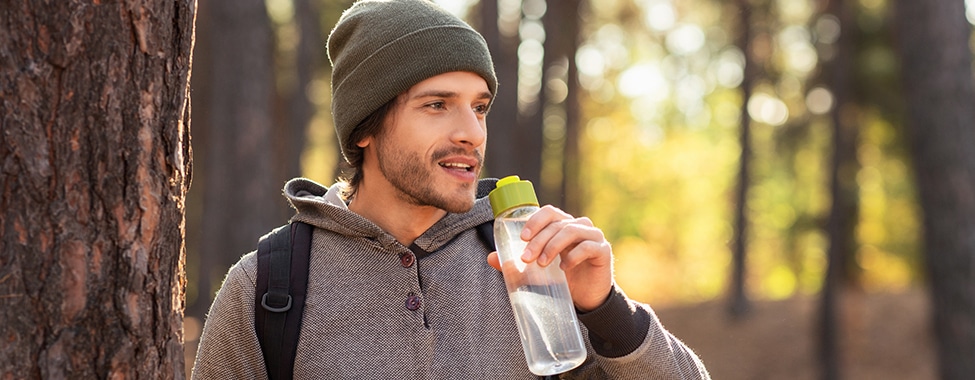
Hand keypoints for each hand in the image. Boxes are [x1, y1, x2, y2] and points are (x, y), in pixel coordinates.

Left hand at [487, 205, 613, 311]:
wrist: (588, 300)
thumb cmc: (563, 281)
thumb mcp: (536, 272)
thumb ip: (516, 264)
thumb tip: (491, 257)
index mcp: (563, 226)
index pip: (549, 212)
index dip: (535, 221)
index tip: (522, 238)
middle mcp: (579, 226)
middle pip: (556, 223)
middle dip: (538, 240)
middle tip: (526, 258)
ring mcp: (593, 237)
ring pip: (571, 230)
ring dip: (553, 246)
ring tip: (542, 264)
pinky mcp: (603, 251)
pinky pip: (588, 246)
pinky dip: (573, 256)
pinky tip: (564, 269)